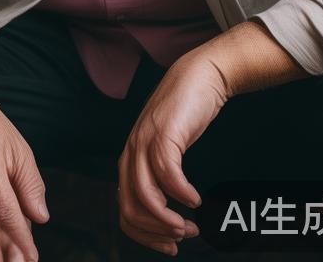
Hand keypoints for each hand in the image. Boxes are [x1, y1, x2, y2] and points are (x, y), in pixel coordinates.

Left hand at [117, 52, 226, 254]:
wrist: (198, 78)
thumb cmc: (186, 117)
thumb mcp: (167, 151)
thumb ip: (159, 176)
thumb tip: (164, 214)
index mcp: (130, 159)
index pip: (124, 209)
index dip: (145, 236)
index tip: (171, 247)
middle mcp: (132, 151)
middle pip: (130, 207)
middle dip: (156, 232)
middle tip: (182, 237)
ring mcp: (145, 140)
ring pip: (145, 193)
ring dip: (168, 219)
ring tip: (190, 225)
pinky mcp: (164, 132)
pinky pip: (166, 171)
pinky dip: (180, 192)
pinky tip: (194, 198)